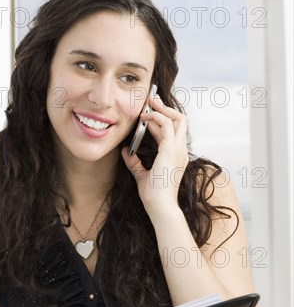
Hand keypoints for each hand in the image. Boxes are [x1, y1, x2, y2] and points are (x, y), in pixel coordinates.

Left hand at [121, 93, 188, 216]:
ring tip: (148, 103)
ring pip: (178, 118)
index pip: (172, 131)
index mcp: (176, 156)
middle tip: (151, 100)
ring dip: (162, 108)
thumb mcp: (141, 175)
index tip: (146, 115)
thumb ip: (134, 163)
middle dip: (166, 108)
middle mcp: (180, 150)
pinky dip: (156, 117)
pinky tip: (143, 118)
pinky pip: (167, 124)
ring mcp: (178, 149)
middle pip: (181, 120)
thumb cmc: (154, 195)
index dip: (159, 120)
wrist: (160, 205)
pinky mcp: (171, 149)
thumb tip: (125, 151)